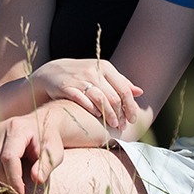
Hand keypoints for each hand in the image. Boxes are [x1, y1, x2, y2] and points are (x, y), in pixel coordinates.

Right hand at [0, 114, 64, 193]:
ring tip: (13, 181)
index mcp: (17, 128)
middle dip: (8, 183)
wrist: (38, 124)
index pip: (9, 158)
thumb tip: (36, 180)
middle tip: (21, 192)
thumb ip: (46, 165)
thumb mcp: (54, 152)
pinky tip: (0, 173)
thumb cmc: (47, 140)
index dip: (14, 179)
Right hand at [27, 58, 141, 129]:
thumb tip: (140, 92)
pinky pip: (82, 100)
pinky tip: (96, 117)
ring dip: (109, 115)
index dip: (130, 107)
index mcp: (105, 67)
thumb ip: (120, 82)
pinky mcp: (67, 87)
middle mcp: (94, 71)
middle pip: (114, 97)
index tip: (132, 119)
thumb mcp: (102, 74)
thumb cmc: (83, 75)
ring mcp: (80, 79)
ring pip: (100, 100)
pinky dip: (91, 110)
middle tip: (122, 126)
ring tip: (113, 125)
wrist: (53, 72)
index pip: (124, 90)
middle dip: (120, 114)